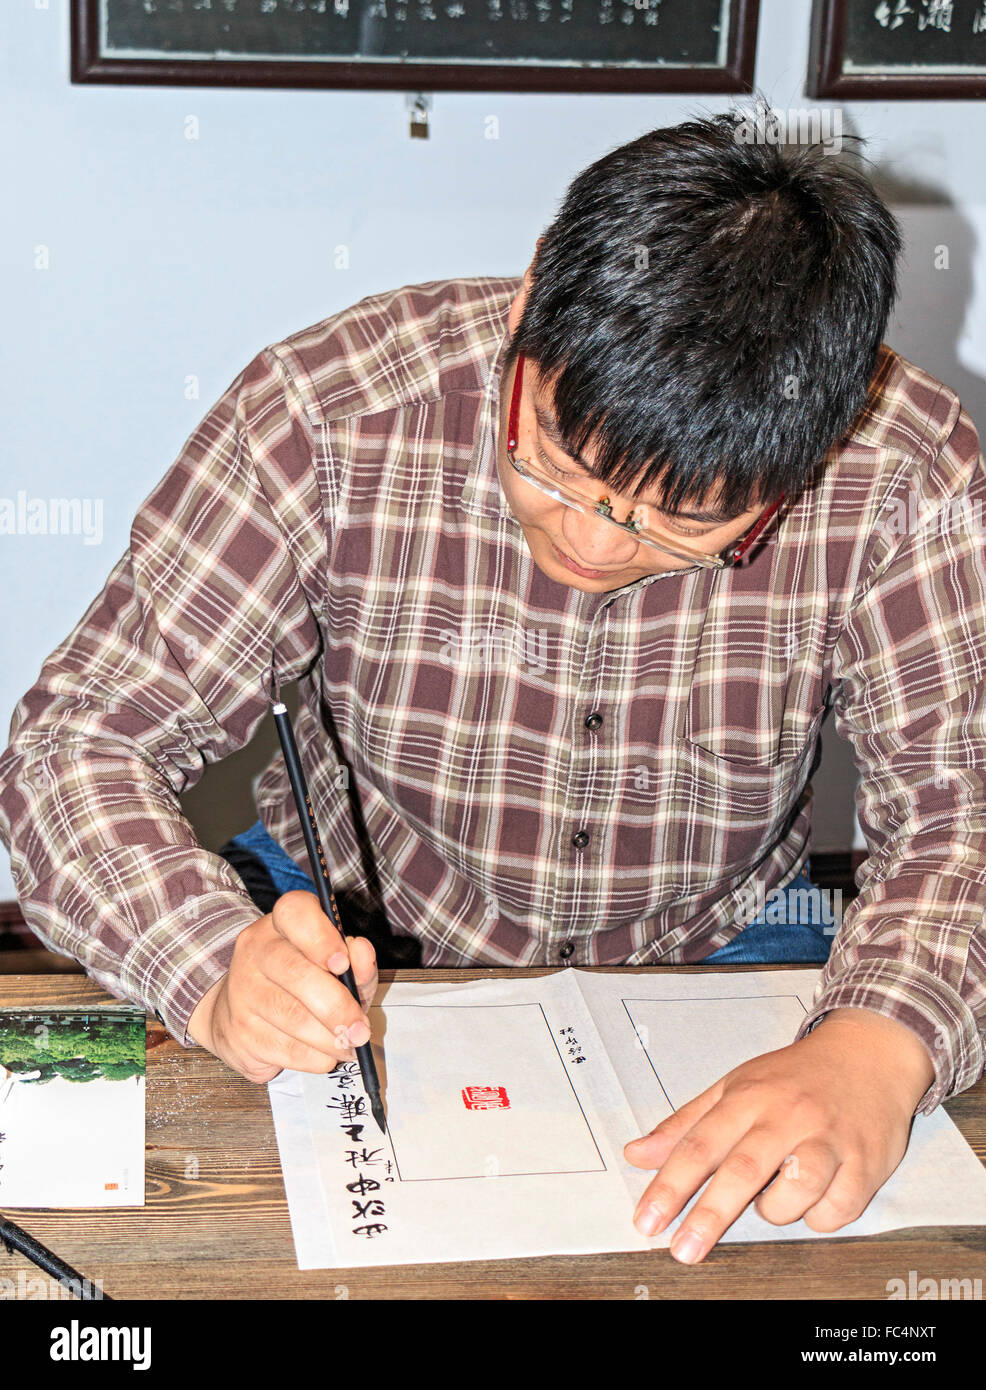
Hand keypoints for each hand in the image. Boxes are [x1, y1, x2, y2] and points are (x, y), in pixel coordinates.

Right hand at [187, 890, 378, 1083]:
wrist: (239, 1014)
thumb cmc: (302, 982)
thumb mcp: (336, 962)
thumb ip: (356, 957)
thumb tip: (362, 955)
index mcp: (282, 923)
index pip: (295, 913)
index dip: (321, 938)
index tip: (343, 964)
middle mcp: (256, 950)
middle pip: (296, 973)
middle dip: (337, 1006)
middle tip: (361, 1029)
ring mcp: (241, 991)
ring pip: (293, 1018)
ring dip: (331, 1039)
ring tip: (350, 1044)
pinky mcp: (238, 1032)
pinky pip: (285, 1049)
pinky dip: (315, 1058)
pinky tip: (327, 1056)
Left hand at [623, 1008, 934, 1263]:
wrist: (868, 1054)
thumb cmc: (792, 1078)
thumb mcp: (732, 1087)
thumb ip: (684, 1125)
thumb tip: (635, 1155)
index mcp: (748, 1096)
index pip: (700, 1144)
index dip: (670, 1185)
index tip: (647, 1221)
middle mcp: (788, 1116)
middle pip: (744, 1170)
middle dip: (710, 1215)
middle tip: (683, 1251)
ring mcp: (830, 1138)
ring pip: (796, 1192)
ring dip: (777, 1209)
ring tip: (773, 1197)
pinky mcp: (866, 1161)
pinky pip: (837, 1209)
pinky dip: (820, 1215)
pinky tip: (815, 1197)